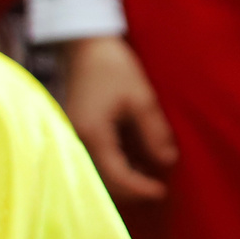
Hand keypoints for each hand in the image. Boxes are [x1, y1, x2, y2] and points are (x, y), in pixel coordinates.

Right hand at [62, 35, 177, 202]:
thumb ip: (154, 133)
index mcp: (93, 133)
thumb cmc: (114, 68)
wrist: (84, 47)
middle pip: (101, 181)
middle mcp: (76, 139)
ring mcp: (72, 136)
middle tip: (157, 190)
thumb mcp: (142, 98)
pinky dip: (111, 168)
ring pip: (94, 173)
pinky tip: (131, 162)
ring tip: (147, 176)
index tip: (163, 192)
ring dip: (120, 181)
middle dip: (129, 190)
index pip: (117, 175)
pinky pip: (91, 159)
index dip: (140, 188)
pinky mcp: (74, 131)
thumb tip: (167, 161)